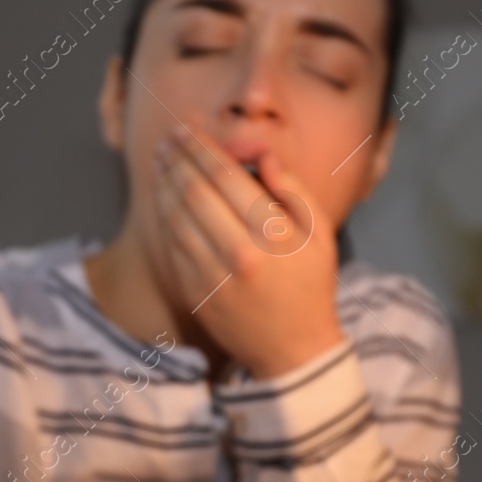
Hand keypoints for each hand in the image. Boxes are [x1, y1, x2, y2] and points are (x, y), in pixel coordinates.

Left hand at [153, 124, 344, 378]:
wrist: (293, 350)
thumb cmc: (310, 286)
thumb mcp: (320, 236)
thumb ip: (294, 191)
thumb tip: (263, 156)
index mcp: (271, 234)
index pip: (226, 177)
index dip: (202, 148)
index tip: (188, 131)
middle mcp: (237, 253)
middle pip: (195, 192)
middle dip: (178, 160)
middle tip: (169, 140)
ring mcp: (211, 275)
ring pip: (176, 217)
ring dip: (165, 185)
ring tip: (161, 162)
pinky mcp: (195, 293)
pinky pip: (172, 246)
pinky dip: (164, 217)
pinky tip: (163, 199)